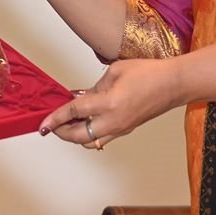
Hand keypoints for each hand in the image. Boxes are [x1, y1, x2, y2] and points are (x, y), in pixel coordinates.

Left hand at [38, 58, 187, 149]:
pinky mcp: (127, 129)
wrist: (173, 84)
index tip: (42, 125)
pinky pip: (102, 138)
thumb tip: (83, 96)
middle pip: (78, 136)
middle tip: (51, 125)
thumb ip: (95, 87)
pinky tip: (86, 121)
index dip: (55, 118)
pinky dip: (89, 134)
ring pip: (90, 142)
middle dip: (61, 132)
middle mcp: (113, 121)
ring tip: (66, 124)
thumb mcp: (115, 71)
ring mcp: (121, 128)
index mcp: (108, 103)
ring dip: (75, 136)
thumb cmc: (149, 73)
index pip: (74, 113)